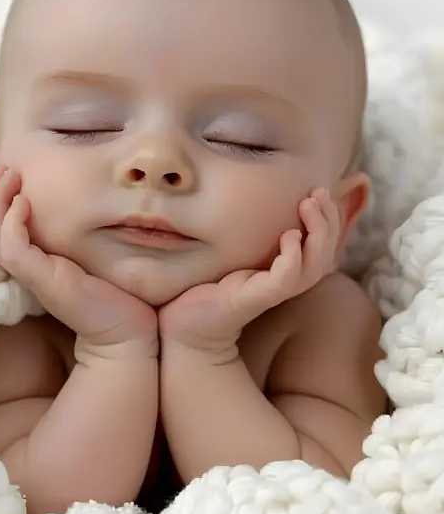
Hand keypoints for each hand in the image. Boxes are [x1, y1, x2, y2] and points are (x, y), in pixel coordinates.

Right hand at [0, 165, 157, 349]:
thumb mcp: (97, 248)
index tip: (6, 165)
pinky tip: (24, 202)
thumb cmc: (119, 289)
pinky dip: (12, 225)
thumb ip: (84, 226)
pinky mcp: (45, 283)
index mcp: (37, 260)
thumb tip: (87, 192)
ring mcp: (34, 277)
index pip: (3, 227)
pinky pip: (14, 251)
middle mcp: (30, 269)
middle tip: (2, 162)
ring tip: (9, 174)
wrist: (131, 329)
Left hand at [159, 188, 339, 353]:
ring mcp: (271, 292)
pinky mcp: (254, 299)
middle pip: (325, 255)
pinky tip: (289, 235)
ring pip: (313, 266)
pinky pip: (285, 279)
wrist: (185, 324)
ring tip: (307, 205)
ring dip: (317, 233)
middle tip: (319, 191)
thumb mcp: (234, 252)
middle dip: (328, 220)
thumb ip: (251, 234)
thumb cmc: (207, 284)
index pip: (322, 246)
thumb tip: (256, 196)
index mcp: (285, 270)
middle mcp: (285, 282)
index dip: (329, 218)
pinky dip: (293, 257)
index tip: (320, 190)